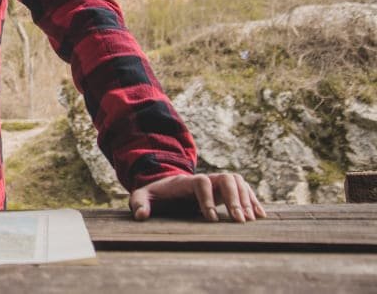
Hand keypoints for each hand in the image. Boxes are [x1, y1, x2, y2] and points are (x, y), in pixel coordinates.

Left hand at [129, 173, 266, 222]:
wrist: (167, 187)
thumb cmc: (156, 194)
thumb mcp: (142, 196)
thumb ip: (139, 203)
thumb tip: (140, 216)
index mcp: (186, 182)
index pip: (202, 182)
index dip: (207, 198)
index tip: (210, 218)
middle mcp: (206, 179)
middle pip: (226, 179)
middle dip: (234, 198)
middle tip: (239, 221)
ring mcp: (217, 183)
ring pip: (238, 182)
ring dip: (246, 199)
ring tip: (251, 220)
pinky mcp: (225, 190)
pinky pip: (244, 190)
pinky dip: (253, 200)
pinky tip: (260, 215)